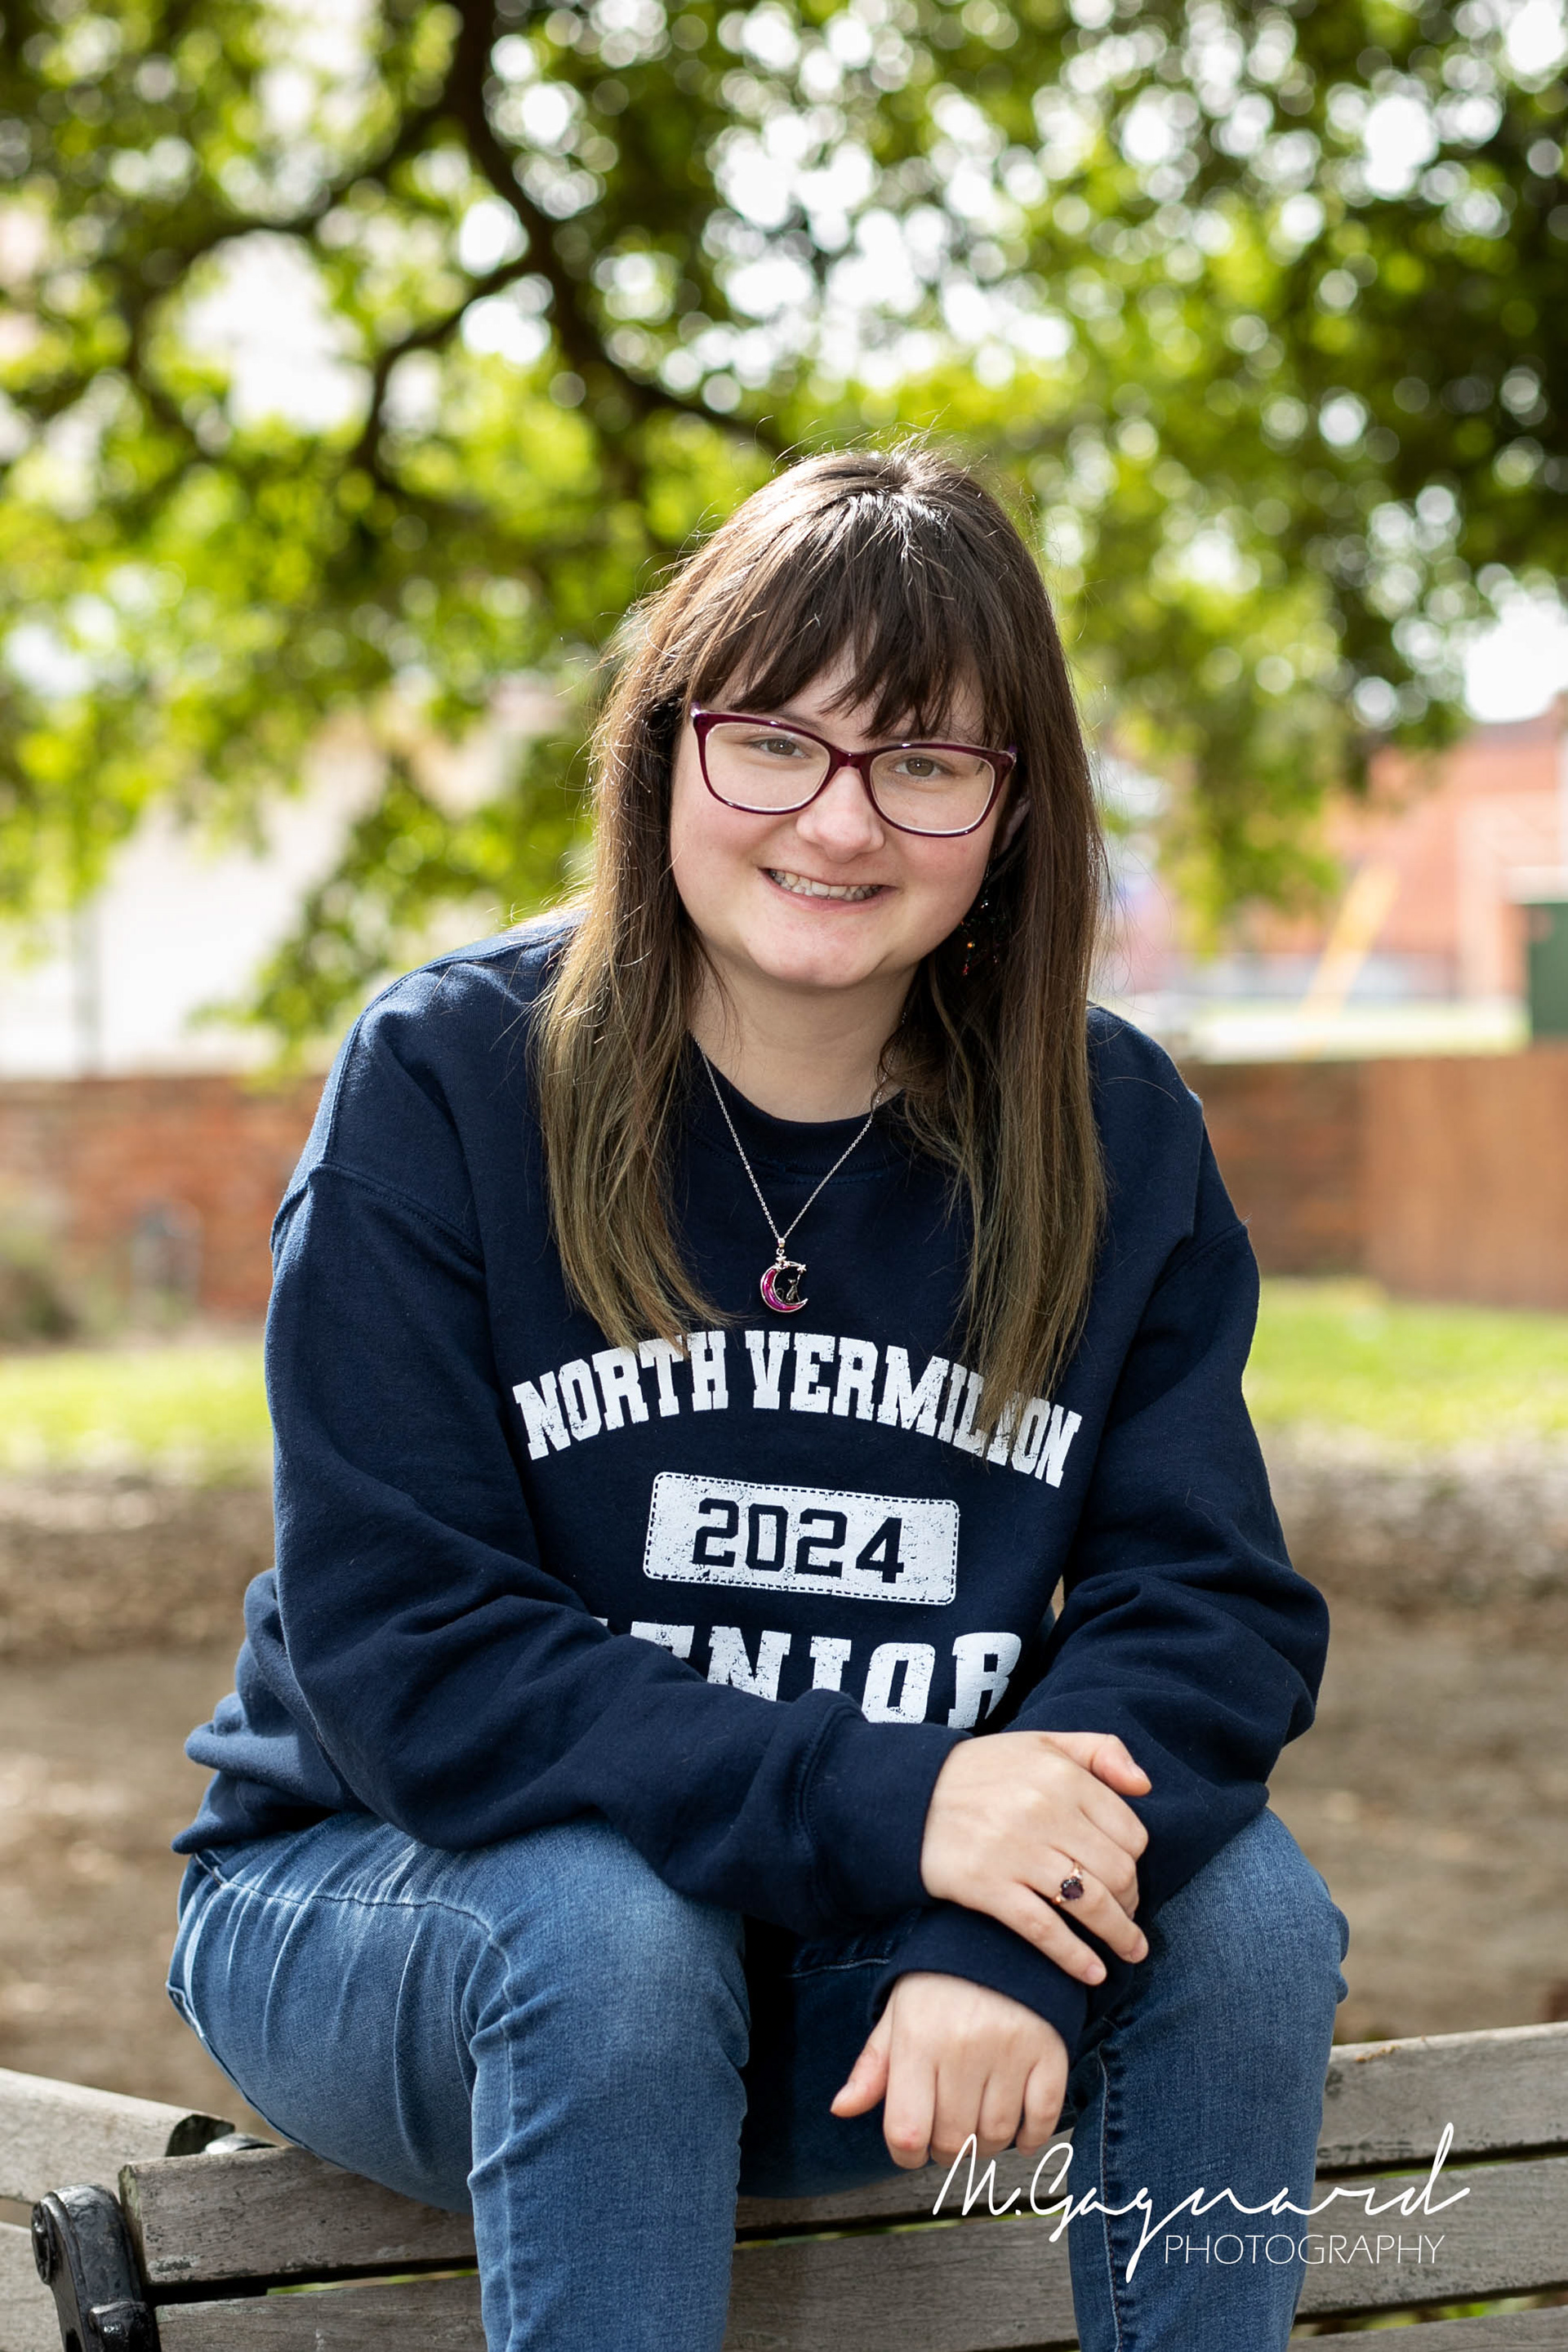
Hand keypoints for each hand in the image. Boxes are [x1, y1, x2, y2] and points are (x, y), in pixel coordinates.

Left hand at [830, 1971, 1068, 2169]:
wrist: (1003, 1935)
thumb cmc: (940, 1982)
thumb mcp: (898, 2013)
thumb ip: (872, 2066)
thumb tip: (841, 2109)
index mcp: (918, 2039)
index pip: (906, 2132)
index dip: (906, 2155)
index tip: (911, 2150)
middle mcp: (963, 2048)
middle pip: (954, 2141)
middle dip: (946, 2150)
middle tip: (947, 2134)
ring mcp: (1010, 2051)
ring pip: (997, 2136)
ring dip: (986, 2146)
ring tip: (978, 2126)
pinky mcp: (1049, 2050)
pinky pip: (1044, 2118)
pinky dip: (1032, 2137)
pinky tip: (1019, 2133)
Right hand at [920, 1730, 1151, 1985]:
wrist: (909, 1796)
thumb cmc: (982, 1772)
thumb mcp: (1042, 1742)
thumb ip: (1099, 1750)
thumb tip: (1145, 1785)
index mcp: (1063, 1776)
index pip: (1130, 1833)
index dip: (1136, 1861)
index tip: (1128, 1878)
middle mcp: (1045, 1812)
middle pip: (1117, 1872)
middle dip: (1132, 1903)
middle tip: (1128, 1916)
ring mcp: (1016, 1852)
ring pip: (1090, 1905)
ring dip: (1119, 1935)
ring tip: (1130, 1952)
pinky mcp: (988, 1887)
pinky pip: (1044, 1929)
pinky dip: (1074, 1957)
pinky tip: (1092, 1973)